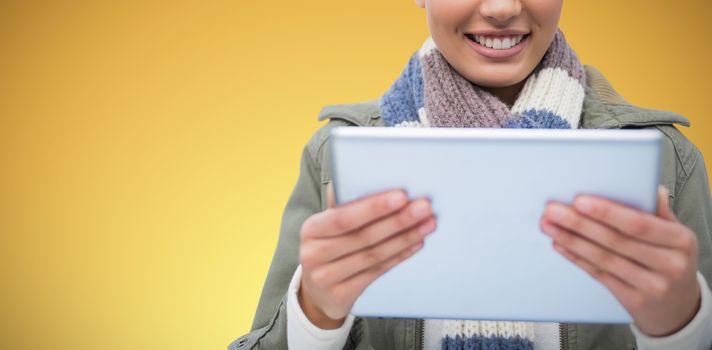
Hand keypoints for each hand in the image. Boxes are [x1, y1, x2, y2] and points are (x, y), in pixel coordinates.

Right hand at [298, 183, 435, 328]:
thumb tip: (369, 176)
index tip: (401, 195)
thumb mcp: (328, 225)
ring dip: (404, 238)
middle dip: (397, 220)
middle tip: (423, 207)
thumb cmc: (329, 246)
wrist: (317, 291)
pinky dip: (399, 256)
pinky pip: (377, 272)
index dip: (373, 207)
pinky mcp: (341, 295)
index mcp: (310, 229)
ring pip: (373, 255)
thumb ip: (344, 204)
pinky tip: (416, 243)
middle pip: (362, 237)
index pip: (343, 217)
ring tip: (428, 223)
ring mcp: (326, 278)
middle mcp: (313, 254)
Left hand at [540, 186, 700, 335]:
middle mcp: (670, 264)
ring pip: (603, 258)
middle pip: (615, 240)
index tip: (579, 201)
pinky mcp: (634, 301)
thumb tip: (651, 190)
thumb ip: (659, 214)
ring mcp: (652, 285)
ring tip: (549, 226)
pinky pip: (599, 274)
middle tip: (553, 211)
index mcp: (680, 241)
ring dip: (571, 240)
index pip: (637, 223)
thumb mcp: (675, 237)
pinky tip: (560, 245)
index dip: (606, 212)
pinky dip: (577, 258)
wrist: (680, 307)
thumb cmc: (671, 262)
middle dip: (579, 223)